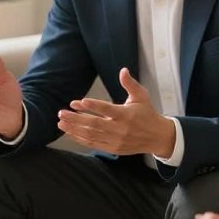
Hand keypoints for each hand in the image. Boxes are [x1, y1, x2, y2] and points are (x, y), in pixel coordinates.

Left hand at [56, 68, 175, 157]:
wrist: (157, 137)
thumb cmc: (147, 114)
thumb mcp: (141, 96)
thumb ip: (130, 84)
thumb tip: (123, 70)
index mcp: (126, 114)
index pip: (107, 109)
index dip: (93, 106)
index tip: (78, 102)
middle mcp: (120, 128)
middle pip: (94, 124)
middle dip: (76, 118)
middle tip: (61, 112)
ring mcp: (116, 140)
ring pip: (91, 135)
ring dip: (74, 129)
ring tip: (61, 123)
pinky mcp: (113, 148)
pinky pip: (94, 144)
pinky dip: (81, 139)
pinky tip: (70, 133)